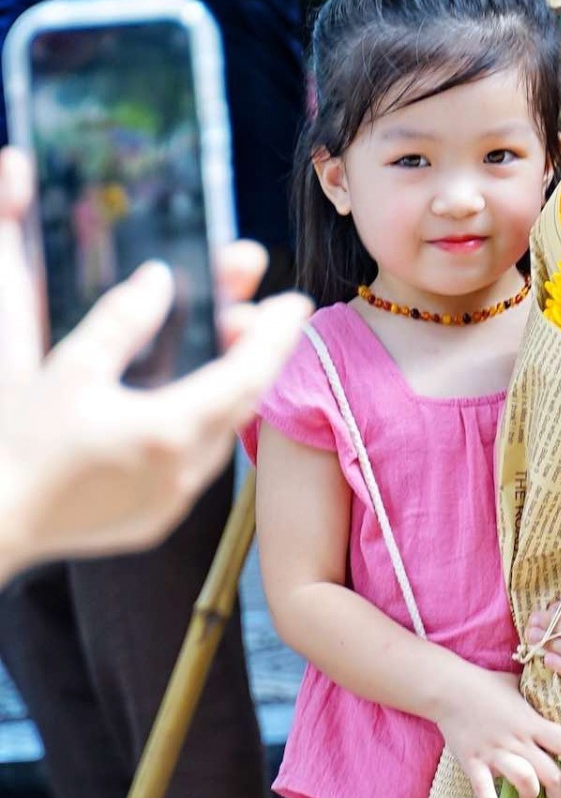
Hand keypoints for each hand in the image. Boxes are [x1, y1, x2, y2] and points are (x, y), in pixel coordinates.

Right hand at [0, 147, 311, 577]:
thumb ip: (122, 321)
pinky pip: (200, 464)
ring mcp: (175, 501)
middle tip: (258, 315)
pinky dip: (207, 426)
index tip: (296, 302)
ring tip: (228, 350)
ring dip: (232, 390)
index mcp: (169, 429)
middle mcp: (185, 470)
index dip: (277, 334)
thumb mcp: (71, 369)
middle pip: (244, 402)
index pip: (247, 373)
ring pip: (224, 434)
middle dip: (256, 354)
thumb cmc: (25, 445)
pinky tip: (191, 403)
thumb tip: (158, 278)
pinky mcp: (158, 519)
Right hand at [435, 663, 560, 797]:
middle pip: (549, 771)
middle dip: (559, 792)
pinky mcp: (472, 762)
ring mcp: (494, 752)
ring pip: (523, 780)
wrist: (448, 687)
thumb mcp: (518, 687)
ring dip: (530, 794)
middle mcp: (517, 739)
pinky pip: (483, 788)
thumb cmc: (485, 685)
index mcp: (531, 721)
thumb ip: (537, 699)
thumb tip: (556, 698)